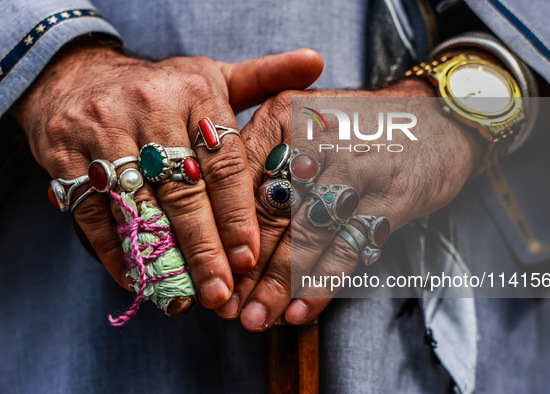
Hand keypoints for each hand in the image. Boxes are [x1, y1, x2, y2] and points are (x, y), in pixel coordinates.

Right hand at [9, 41, 322, 308]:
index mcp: (195, 92)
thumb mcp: (213, 76)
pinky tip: (137, 279)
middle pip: (182, 190)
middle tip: (220, 292)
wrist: (78, 76)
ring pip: (137, 205)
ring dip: (160, 256)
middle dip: (204, 246)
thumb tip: (316, 63)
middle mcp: (149, 108)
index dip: (237, 212)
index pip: (224, 160)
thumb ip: (264, 78)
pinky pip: (91, 212)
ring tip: (184, 295)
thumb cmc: (163, 87)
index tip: (249, 256)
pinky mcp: (64, 154)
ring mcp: (102, 130)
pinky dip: (114, 250)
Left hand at [216, 78, 482, 328]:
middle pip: (269, 211)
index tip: (208, 271)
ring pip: (305, 234)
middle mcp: (316, 137)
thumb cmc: (356, 133)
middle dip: (245, 266)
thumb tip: (225, 238)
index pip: (238, 181)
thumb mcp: (304, 133)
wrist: (436, 120)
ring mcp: (358, 165)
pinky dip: (322, 283)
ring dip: (278, 283)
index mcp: (284, 116)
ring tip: (255, 319)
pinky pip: (348, 247)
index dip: (221, 231)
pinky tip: (300, 311)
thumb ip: (265, 169)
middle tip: (224, 307)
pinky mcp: (393, 195)